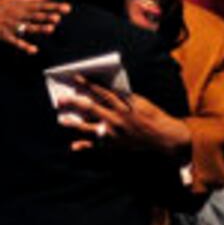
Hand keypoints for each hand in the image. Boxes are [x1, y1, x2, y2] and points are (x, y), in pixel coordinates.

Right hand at [0, 0, 69, 53]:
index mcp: (19, 4)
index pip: (39, 4)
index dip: (53, 6)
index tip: (66, 8)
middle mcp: (16, 14)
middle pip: (34, 14)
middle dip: (47, 15)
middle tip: (60, 16)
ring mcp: (10, 25)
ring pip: (26, 26)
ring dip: (39, 28)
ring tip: (51, 29)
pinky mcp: (3, 35)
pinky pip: (14, 41)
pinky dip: (23, 45)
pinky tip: (33, 50)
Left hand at [58, 75, 191, 153]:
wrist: (162, 136)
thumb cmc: (152, 115)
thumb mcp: (139, 102)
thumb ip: (122, 96)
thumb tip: (106, 90)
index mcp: (123, 105)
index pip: (101, 92)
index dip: (88, 84)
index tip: (75, 77)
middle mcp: (117, 119)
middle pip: (90, 109)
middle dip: (74, 103)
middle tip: (60, 100)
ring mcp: (115, 133)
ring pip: (90, 128)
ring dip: (74, 124)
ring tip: (61, 120)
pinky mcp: (116, 144)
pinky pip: (98, 146)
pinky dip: (86, 146)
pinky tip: (74, 146)